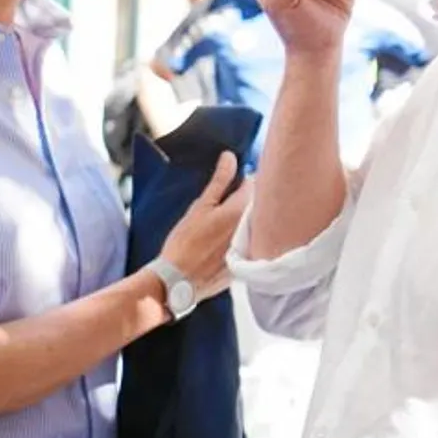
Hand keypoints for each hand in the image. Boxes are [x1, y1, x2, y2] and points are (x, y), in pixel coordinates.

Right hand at [158, 152, 251, 303]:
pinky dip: (244, 239)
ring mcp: (254, 245)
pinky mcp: (249, 260)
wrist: (178, 281)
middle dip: (247, 200)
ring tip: (222, 228)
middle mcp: (254, 226)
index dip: (243, 180)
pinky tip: (224, 245)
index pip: (255, 183)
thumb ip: (218, 182)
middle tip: (225, 205)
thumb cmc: (184, 243)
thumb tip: (230, 157)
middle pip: (259, 204)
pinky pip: (254, 242)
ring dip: (247, 220)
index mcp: (242, 209)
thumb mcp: (199, 208)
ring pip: (257, 223)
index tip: (231, 184)